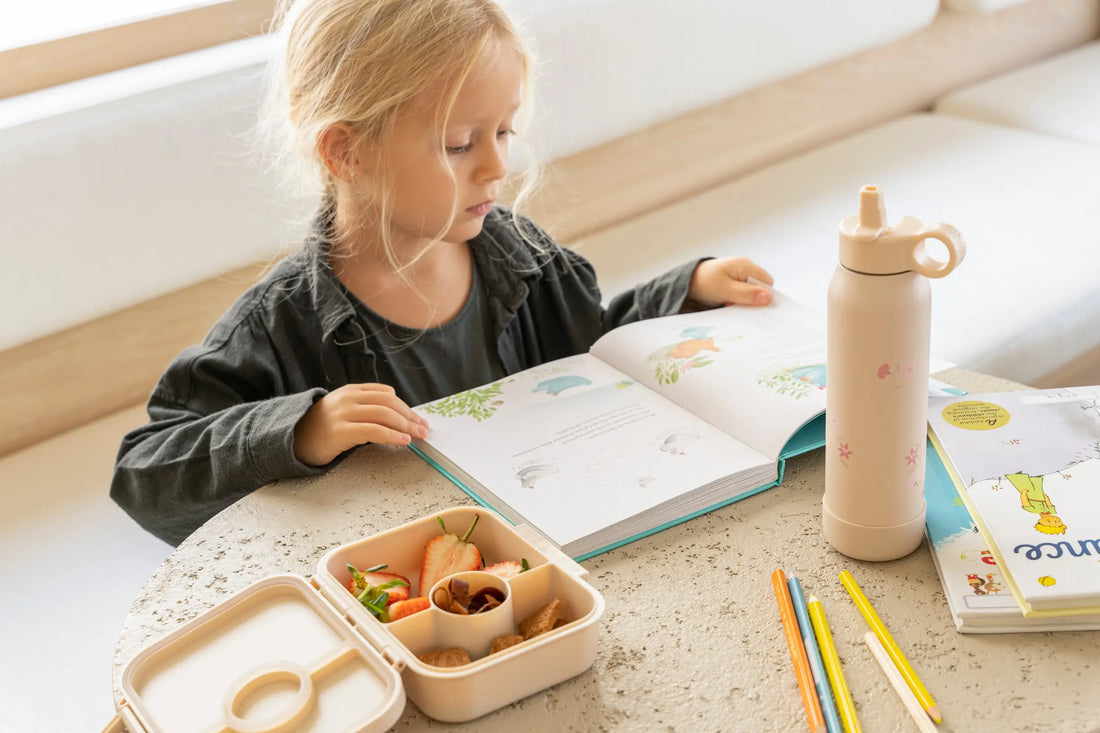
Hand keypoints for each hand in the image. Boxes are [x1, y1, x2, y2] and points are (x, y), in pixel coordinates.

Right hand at [293, 383, 428, 466]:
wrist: (292, 440)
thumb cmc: (322, 428)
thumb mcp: (344, 410)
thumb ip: (366, 408)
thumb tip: (398, 417)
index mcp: (351, 391)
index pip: (386, 393)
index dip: (406, 406)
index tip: (418, 419)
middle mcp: (348, 398)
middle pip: (388, 402)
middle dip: (410, 416)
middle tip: (424, 428)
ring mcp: (343, 413)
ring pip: (383, 414)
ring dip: (405, 425)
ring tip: (418, 435)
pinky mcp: (340, 431)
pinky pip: (372, 431)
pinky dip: (391, 435)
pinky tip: (403, 441)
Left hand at [686, 257, 773, 307]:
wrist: (685, 282)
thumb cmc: (704, 282)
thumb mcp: (725, 289)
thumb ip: (746, 294)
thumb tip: (769, 298)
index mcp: (745, 266)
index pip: (767, 282)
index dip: (764, 296)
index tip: (755, 308)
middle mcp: (745, 269)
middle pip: (760, 288)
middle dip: (752, 301)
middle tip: (738, 307)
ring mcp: (740, 277)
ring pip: (751, 294)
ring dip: (743, 303)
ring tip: (728, 305)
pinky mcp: (734, 285)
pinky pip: (742, 295)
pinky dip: (737, 302)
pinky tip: (726, 305)